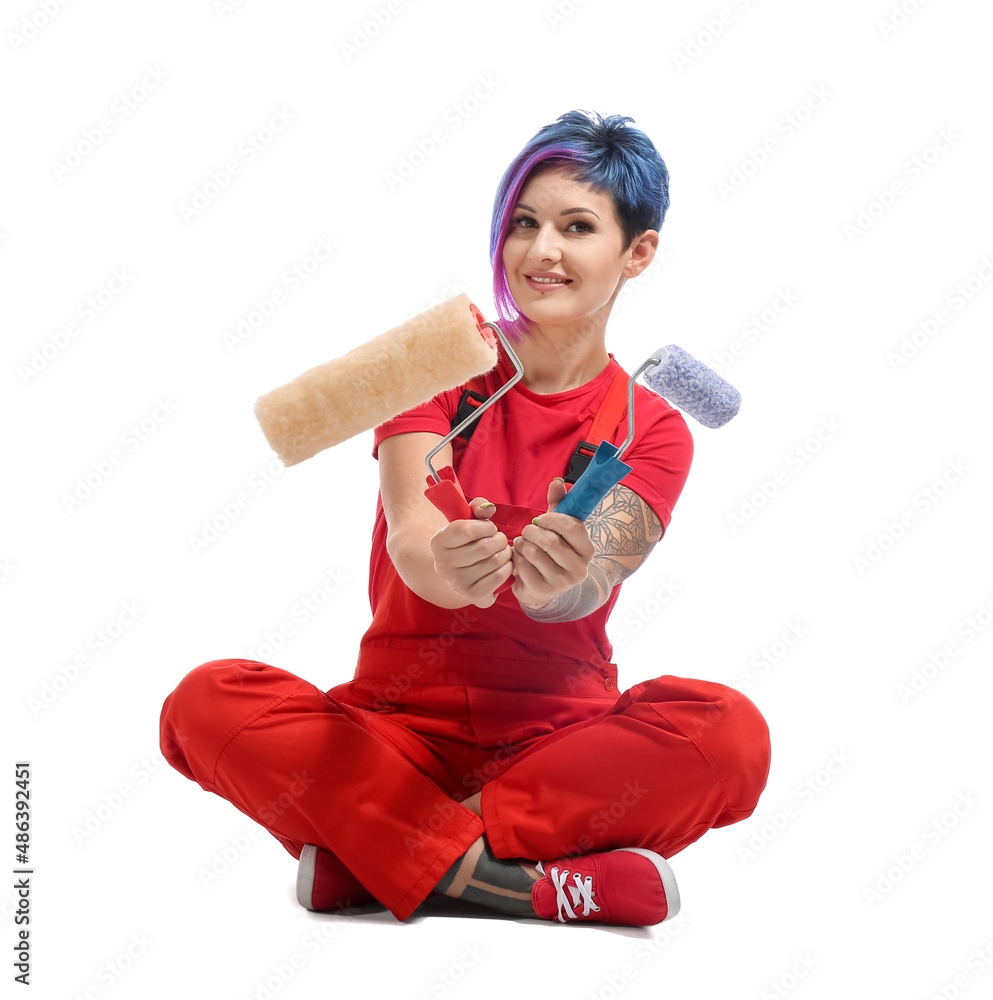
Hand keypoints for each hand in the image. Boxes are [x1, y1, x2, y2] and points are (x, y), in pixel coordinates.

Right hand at [429, 497, 512, 608]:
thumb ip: (477, 508)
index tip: (490, 528)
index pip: (467, 530)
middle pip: (484, 547)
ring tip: (504, 551)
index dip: (486, 527)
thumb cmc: (466, 542)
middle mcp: (443, 564)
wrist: (459, 572)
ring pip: (494, 562)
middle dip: (500, 540)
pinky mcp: (472, 596)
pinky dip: (508, 568)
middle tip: (501, 540)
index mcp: (438, 542)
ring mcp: (456, 582)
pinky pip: (499, 578)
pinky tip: (504, 565)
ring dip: (506, 553)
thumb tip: (488, 508)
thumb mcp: (467, 521)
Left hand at [511, 478, 595, 609]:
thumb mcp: (557, 527)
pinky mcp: (543, 591)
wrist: (543, 585)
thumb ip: (559, 504)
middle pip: (551, 541)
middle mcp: (579, 569)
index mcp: (587, 550)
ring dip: (521, 543)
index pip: (573, 527)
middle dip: (532, 531)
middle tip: (526, 530)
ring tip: (521, 543)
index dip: (552, 519)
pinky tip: (518, 557)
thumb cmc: (551, 550)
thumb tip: (556, 482)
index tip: (540, 519)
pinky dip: (516, 558)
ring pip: (534, 553)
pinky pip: (522, 566)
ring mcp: (562, 583)